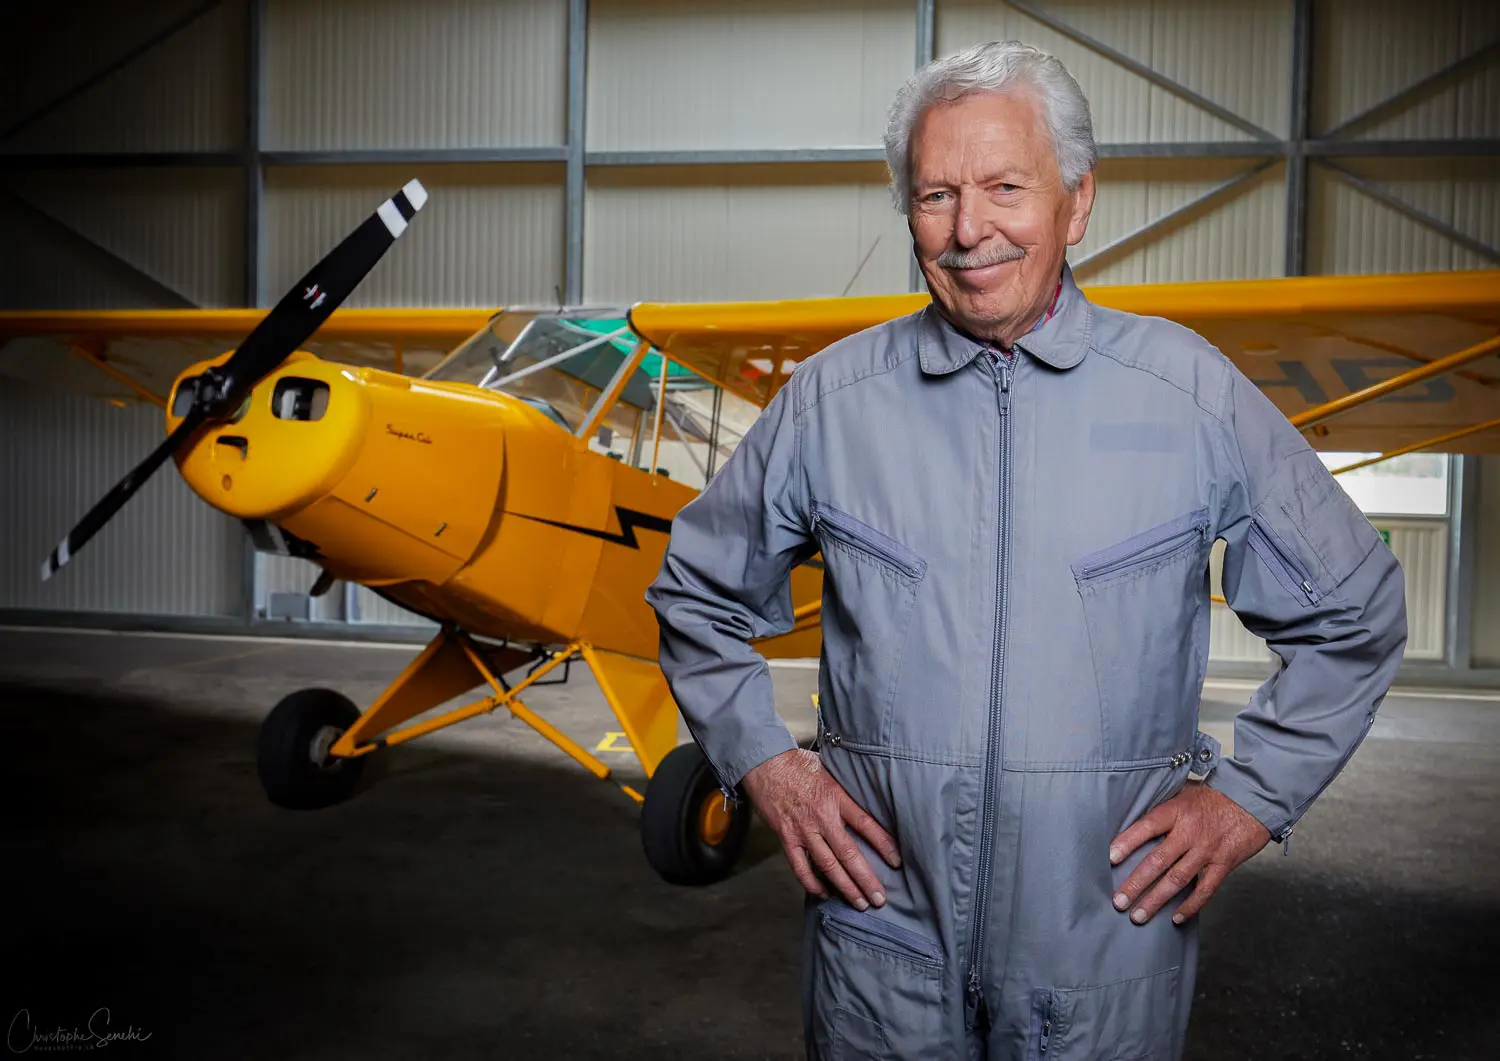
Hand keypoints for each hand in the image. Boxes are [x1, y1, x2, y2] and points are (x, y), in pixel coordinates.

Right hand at [740, 748, 901, 909]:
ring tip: (859, 903)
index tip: (897, 861)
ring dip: (845, 887)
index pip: (866, 824)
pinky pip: (800, 866)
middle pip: (849, 854)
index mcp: (836, 797)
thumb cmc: (798, 764)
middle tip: (879, 898)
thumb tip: (869, 797)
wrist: (765, 763)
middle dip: (866, 879)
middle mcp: (822, 816)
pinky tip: (825, 893)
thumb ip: (847, 787)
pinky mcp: (786, 837)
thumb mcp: (830, 768)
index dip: (883, 844)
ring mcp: (803, 830)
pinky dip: (812, 883)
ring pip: (828, 865)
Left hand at [1108, 781, 1269, 925]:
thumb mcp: (1184, 791)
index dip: (1127, 842)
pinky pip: (1205, 889)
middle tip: (1118, 901)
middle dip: (1136, 883)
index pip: (1146, 827)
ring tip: (1138, 915)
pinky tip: (1176, 918)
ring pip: (1177, 879)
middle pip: (1158, 861)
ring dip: (1156, 899)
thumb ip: (1163, 806)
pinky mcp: (1224, 864)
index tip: (1109, 858)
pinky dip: (1191, 905)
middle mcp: (1189, 833)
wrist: (1253, 799)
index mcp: (1176, 811)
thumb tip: (1134, 816)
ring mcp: (1207, 851)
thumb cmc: (1214, 795)